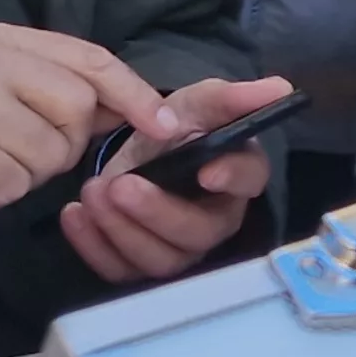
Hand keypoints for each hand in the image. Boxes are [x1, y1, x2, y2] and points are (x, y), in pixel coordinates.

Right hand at [0, 24, 170, 244]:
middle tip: (9, 156)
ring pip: (51, 153)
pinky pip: (14, 183)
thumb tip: (127, 106)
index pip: (90, 58)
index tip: (169, 125)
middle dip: (60, 149)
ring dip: (21, 177)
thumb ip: (43, 91)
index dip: (136, 93)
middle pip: (80, 108)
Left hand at [65, 74, 292, 283]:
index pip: (248, 182)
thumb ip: (230, 98)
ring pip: (159, 260)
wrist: (135, 151)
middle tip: (121, 185)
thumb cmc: (175, 127)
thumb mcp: (195, 104)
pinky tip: (74, 213)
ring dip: (121, 230)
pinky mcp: (140, 263)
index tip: (206, 171)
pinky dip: (93, 245)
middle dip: (157, 212)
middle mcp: (213, 221)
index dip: (231, 178)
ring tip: (93, 193)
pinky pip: (121, 270)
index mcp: (236, 177)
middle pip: (197, 234)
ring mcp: (177, 249)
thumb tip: (281, 86)